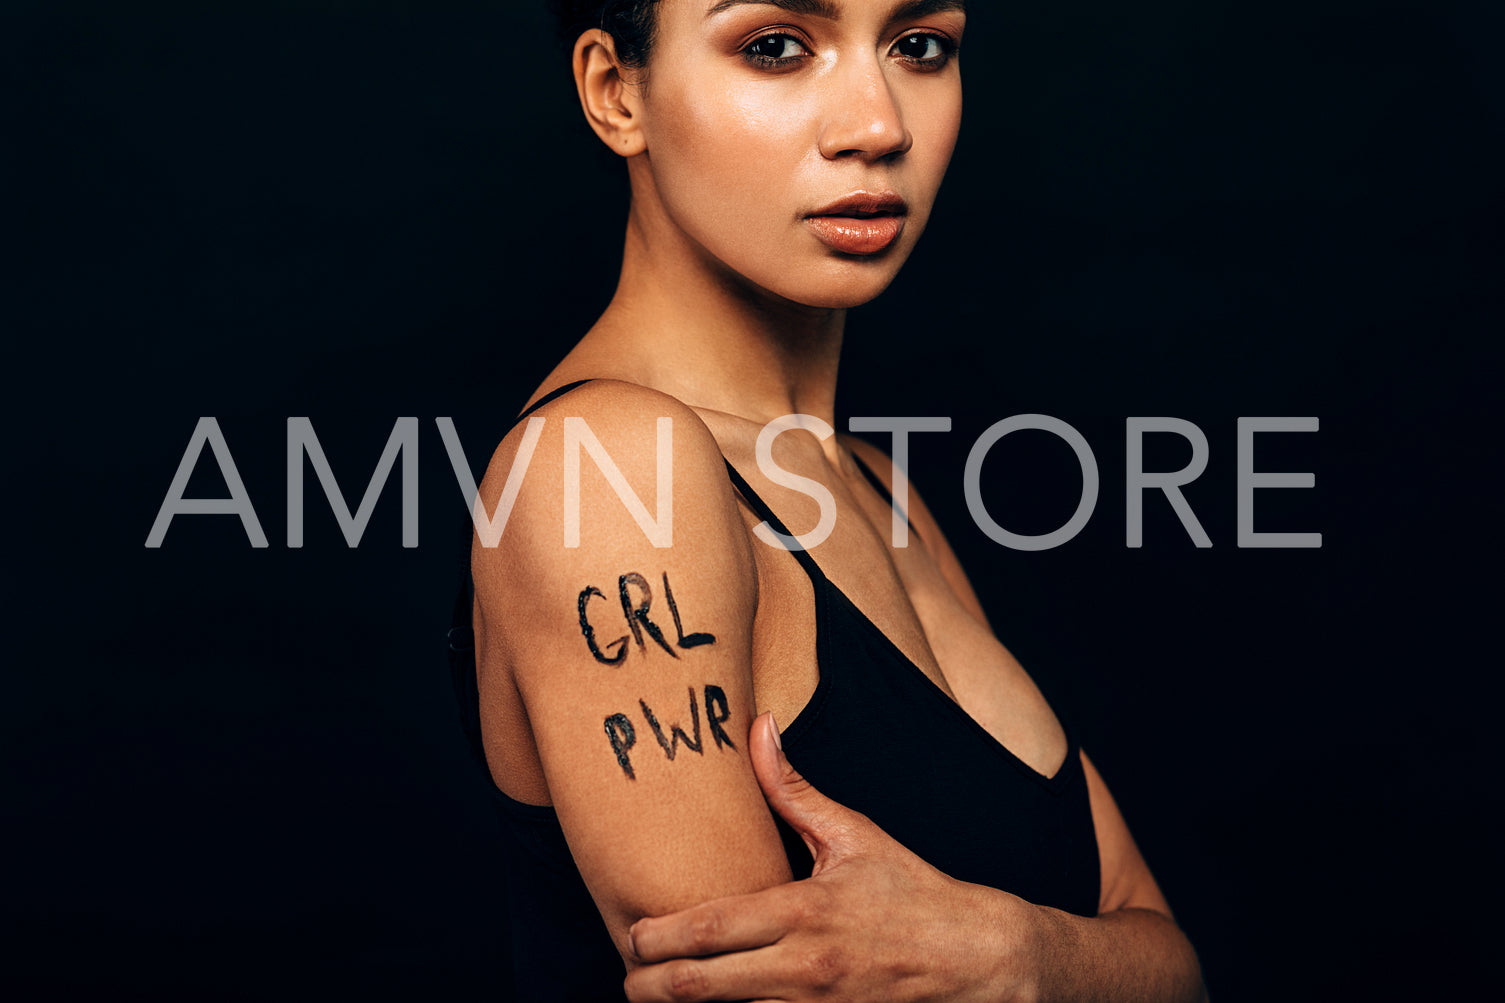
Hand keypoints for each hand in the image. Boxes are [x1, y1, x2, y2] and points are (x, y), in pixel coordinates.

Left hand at [623, 712, 1045, 1002]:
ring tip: (658, 997)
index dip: (657, 939)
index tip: (631, 936)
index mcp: (804, 913)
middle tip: (629, 981)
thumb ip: (792, 789)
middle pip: (701, 988)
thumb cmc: (914, 893)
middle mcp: (804, 969)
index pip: (710, 930)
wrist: (979, 959)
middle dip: (651, 988)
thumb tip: (758, 726)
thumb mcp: (854, 836)